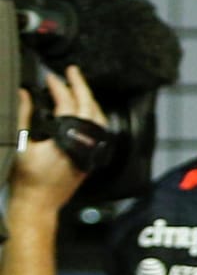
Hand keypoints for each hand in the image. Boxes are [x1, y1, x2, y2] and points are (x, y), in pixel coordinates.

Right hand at [8, 66, 102, 210]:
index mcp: (67, 137)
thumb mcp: (21, 143)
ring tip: (78, 86)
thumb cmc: (26, 177)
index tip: (50, 76)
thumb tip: (24, 93)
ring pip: (98, 117)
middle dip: (81, 86)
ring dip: (88, 100)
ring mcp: (91, 149)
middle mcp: (85, 141)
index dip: (59, 87)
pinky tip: (82, 110)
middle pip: (89, 106)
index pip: (67, 103)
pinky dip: (91, 115)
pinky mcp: (92, 156)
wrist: (38, 204)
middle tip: (72, 71)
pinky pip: (98, 129)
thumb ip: (23, 115)